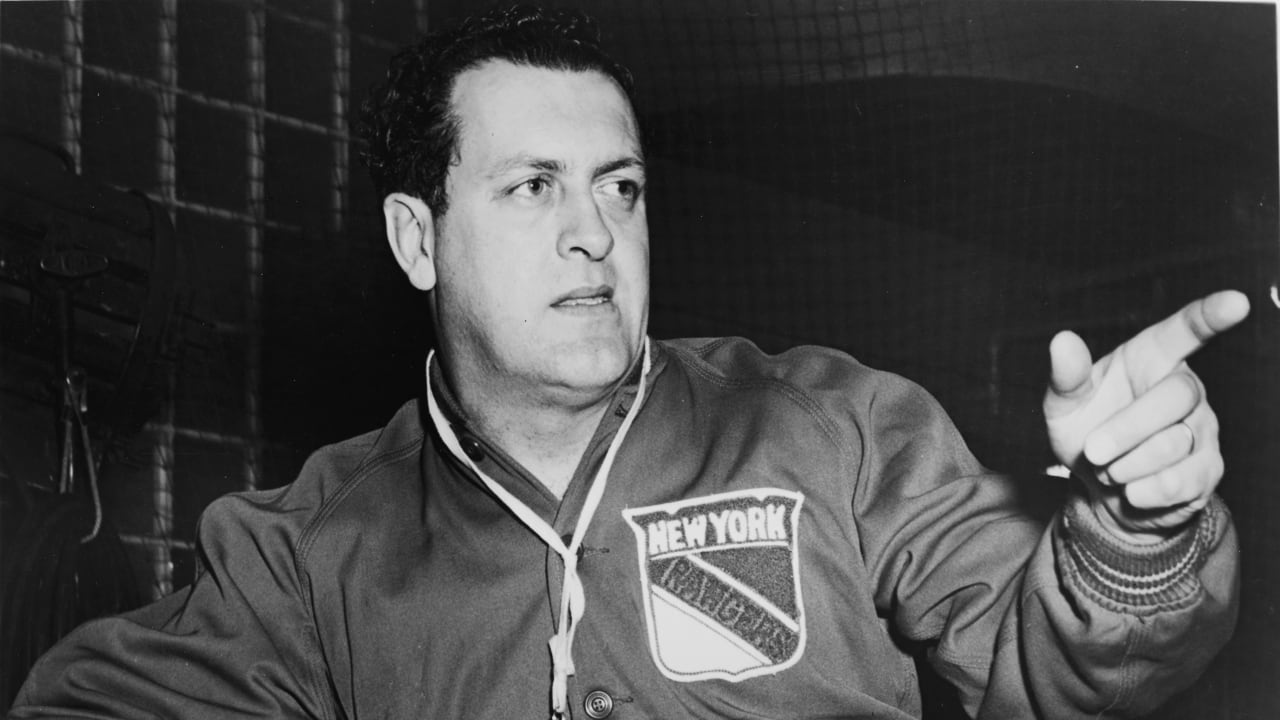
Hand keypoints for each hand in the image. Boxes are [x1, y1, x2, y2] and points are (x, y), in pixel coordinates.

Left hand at [1043, 290, 1249, 542]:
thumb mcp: (1064, 404)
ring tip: (1110, 467)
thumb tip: (1062, 340)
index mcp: (1151, 359)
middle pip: (1177, 395)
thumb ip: (1067, 376)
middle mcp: (1185, 388)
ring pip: (1175, 443)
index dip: (1211, 315)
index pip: (1186, 331)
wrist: (1098, 488)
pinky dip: (1144, 490)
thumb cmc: (1086, 431)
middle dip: (1127, 429)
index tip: (1236, 301)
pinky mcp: (1208, 468)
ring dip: (1127, 464)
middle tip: (1093, 450)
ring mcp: (1202, 428)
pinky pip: (1181, 480)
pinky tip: (1131, 490)